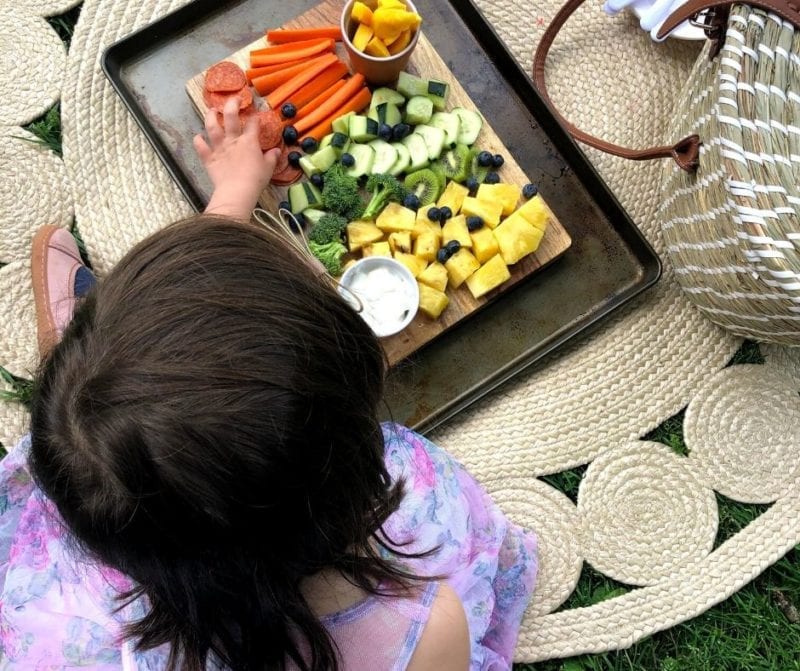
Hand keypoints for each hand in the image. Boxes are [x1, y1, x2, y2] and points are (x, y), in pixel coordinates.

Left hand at [193, 97, 280, 220]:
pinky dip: (198, 141)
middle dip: (232, 104)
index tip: (256, 116)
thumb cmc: (256, 179)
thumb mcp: (268, 168)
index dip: (255, 118)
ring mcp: (219, 147)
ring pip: (212, 127)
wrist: (237, 191)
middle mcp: (233, 140)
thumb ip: (272, 157)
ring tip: (212, 111)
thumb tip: (277, 151)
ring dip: (211, 117)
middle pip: (231, 116)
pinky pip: (201, 147)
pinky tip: (198, 137)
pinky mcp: (209, 158)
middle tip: (234, 99)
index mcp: (249, 141)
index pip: (253, 124)